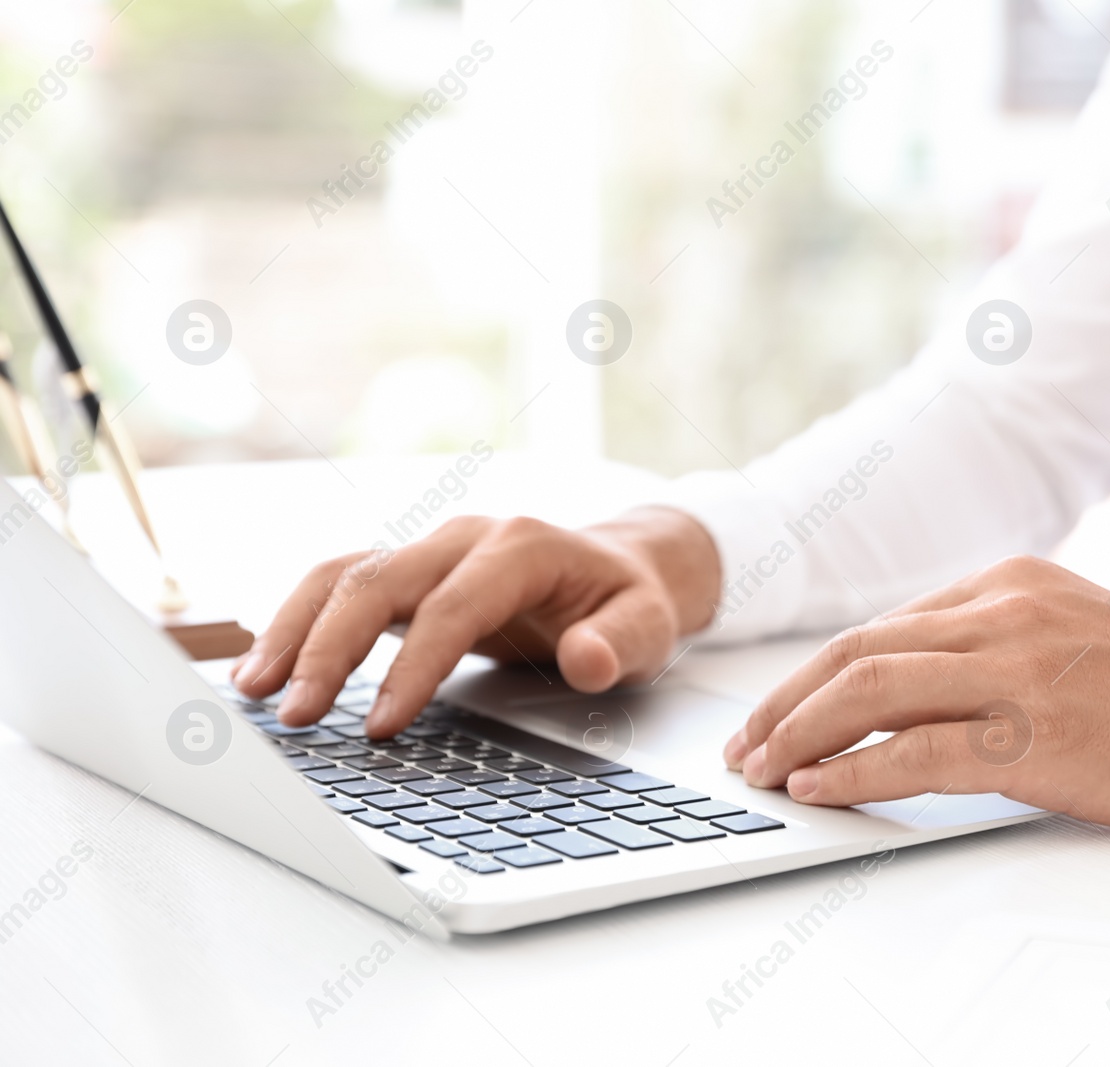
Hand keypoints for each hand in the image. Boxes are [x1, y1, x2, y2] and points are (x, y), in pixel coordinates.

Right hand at [231, 508, 719, 736]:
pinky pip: (341, 586)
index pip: (454, 606)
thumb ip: (622, 642)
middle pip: (378, 580)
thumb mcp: (650, 624)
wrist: (621, 565)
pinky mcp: (409, 573)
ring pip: (343, 574)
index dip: (415, 666)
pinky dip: (299, 621)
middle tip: (296, 716)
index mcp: (521, 547)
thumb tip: (588, 659)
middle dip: (330, 648)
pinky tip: (269, 668)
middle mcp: (464, 538)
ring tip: (253, 690)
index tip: (381, 726)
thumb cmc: (630, 601)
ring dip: (293, 628)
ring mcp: (430, 550)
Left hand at [724, 556, 1109, 830]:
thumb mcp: (1074, 629)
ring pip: (871, 688)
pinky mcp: (1038, 733)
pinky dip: (854, 768)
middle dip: (785, 702)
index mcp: (1009, 582)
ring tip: (762, 769)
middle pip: (858, 650)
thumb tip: (918, 691)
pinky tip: (819, 786)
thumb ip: (999, 641)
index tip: (781, 712)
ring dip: (799, 732)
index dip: (816, 676)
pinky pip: (918, 749)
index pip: (884, 629)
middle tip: (746, 744)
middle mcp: (1004, 612)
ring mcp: (1019, 669)